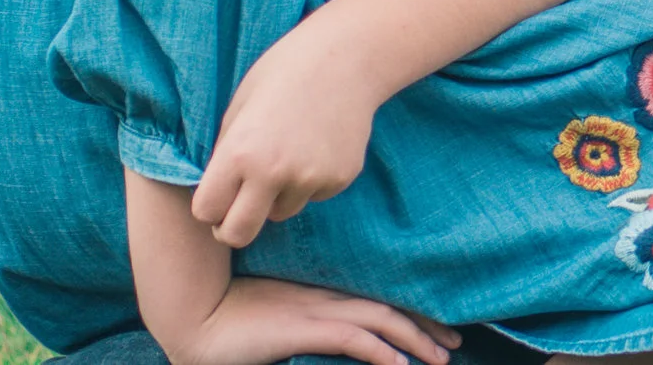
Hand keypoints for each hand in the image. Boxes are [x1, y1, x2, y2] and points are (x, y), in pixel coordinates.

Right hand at [158, 275, 459, 364]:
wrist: (197, 320)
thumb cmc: (232, 323)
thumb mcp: (281, 323)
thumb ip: (311, 328)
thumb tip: (335, 343)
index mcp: (322, 294)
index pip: (378, 301)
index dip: (413, 314)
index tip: (439, 329)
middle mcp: (326, 297)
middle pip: (389, 307)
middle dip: (426, 326)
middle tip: (456, 342)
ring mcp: (316, 310)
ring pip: (381, 320)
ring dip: (416, 340)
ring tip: (441, 357)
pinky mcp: (303, 328)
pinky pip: (354, 338)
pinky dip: (383, 351)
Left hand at [192, 25, 381, 248]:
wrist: (348, 57)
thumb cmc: (285, 72)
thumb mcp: (239, 107)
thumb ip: (226, 153)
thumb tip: (220, 194)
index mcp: (239, 153)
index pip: (206, 212)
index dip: (209, 207)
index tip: (216, 199)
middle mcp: (273, 172)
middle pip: (240, 234)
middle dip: (233, 229)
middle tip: (237, 213)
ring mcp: (311, 178)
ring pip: (282, 212)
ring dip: (278, 196)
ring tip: (290, 153)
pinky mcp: (340, 178)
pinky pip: (314, 195)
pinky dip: (311, 181)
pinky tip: (318, 144)